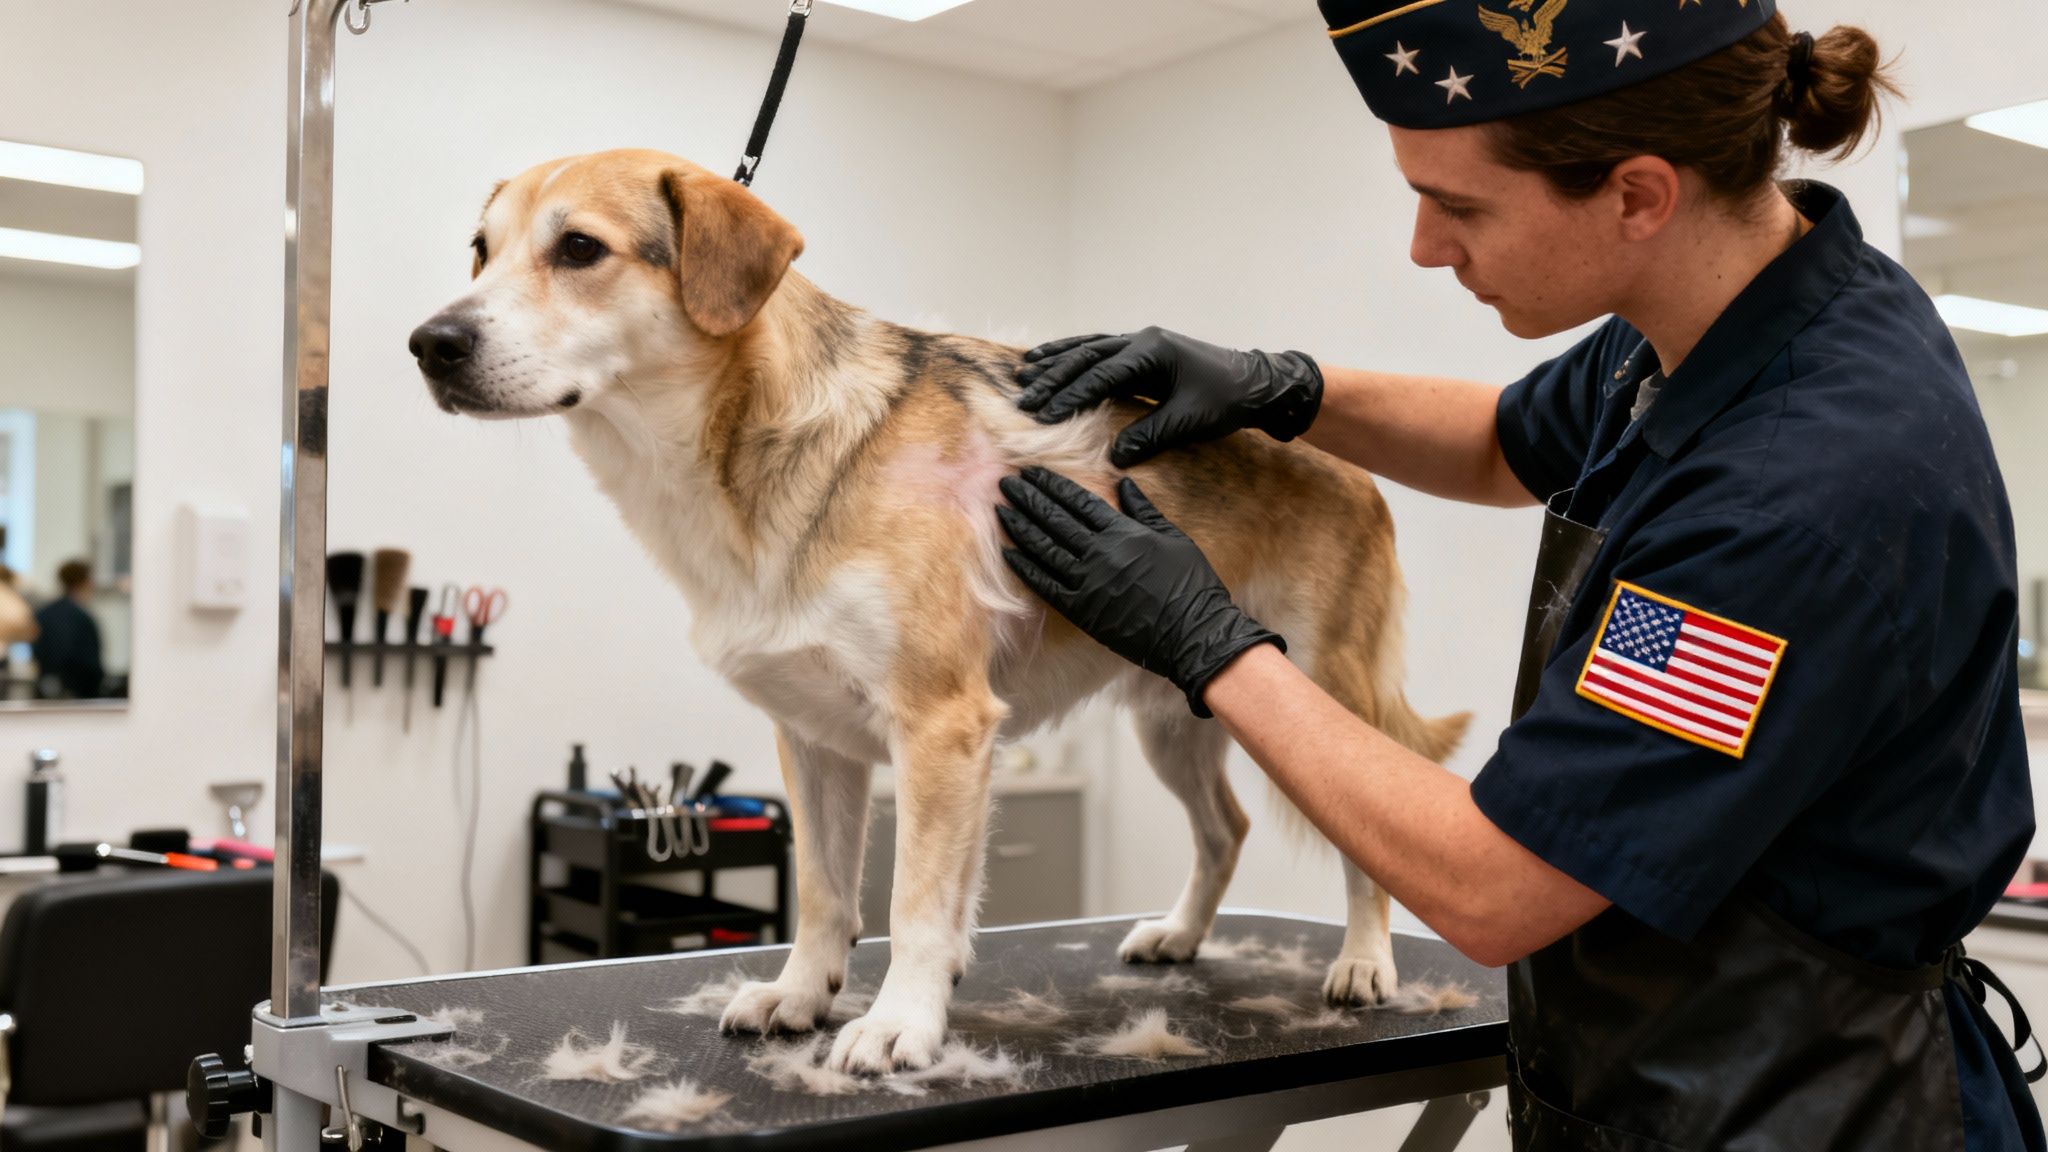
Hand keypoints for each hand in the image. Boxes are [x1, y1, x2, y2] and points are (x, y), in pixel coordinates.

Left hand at [996, 466, 1282, 716]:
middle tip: (1004, 484)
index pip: (1079, 501)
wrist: (1194, 634)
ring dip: (1020, 528)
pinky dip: (1025, 568)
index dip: (1052, 485)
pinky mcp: (1082, 611)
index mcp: (1124, 532)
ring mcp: (1089, 583)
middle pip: (1055, 520)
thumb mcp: (1173, 538)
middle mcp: (1102, 554)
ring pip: (1044, 549)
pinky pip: (1046, 585)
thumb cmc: (1191, 585)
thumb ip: (1143, 510)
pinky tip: (1007, 553)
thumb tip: (1122, 482)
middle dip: (1028, 499)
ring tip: (1000, 510)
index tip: (1032, 472)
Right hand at [1014, 327, 1323, 467]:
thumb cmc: (1226, 400)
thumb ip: (1150, 435)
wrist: (1256, 383)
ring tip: (1024, 372)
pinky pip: (1099, 352)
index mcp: (1153, 351)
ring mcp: (1141, 343)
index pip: (1102, 373)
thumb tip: (1115, 457)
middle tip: (1024, 398)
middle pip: (1087, 356)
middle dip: (1053, 378)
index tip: (1045, 414)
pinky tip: (1053, 362)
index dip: (1072, 394)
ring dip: (1056, 362)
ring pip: (1088, 349)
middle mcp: (1142, 341)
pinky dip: (1073, 358)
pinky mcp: (1142, 353)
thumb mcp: (1189, 421)